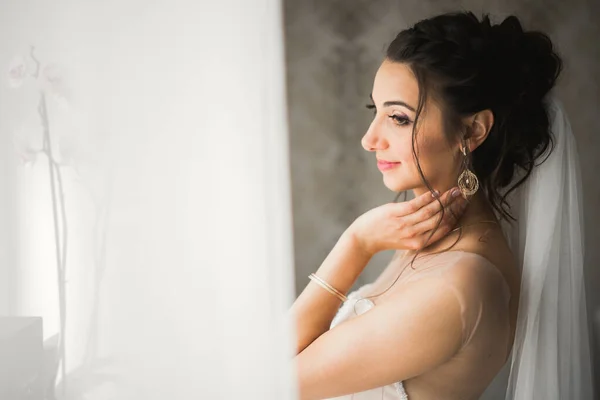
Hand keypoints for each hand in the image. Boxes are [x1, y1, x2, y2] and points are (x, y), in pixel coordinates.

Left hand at [347, 187, 467, 255]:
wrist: (364, 238)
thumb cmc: (387, 236)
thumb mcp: (407, 238)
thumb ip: (422, 230)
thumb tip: (439, 214)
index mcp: (419, 243)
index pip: (444, 228)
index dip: (456, 215)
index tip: (464, 204)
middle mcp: (414, 235)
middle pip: (440, 219)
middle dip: (454, 206)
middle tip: (463, 194)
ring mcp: (404, 225)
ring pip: (430, 211)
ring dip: (444, 200)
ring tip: (454, 191)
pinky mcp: (395, 214)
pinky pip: (415, 205)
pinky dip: (427, 198)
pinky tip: (435, 192)